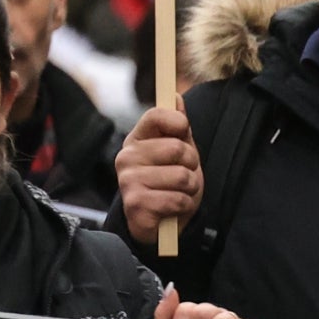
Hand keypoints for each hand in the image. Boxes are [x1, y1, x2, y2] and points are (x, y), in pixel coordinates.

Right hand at [116, 106, 202, 245]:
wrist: (162, 222)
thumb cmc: (171, 183)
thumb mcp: (180, 153)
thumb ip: (178, 127)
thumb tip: (176, 96)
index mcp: (138, 139)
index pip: (157, 115)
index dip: (179, 122)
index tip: (184, 133)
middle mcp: (127, 156)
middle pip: (178, 148)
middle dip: (192, 165)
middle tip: (183, 175)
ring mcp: (128, 180)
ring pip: (182, 176)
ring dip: (189, 189)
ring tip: (177, 192)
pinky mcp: (135, 204)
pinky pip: (178, 199)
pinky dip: (184, 205)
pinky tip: (172, 208)